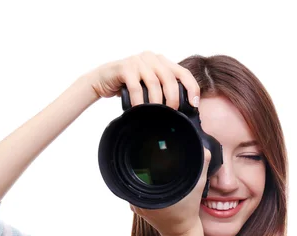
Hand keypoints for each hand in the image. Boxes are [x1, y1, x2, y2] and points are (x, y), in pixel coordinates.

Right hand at [84, 50, 199, 108]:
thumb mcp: (148, 87)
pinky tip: (140, 111)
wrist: (102, 80)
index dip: (192, 88)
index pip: (184, 73)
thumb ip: (162, 92)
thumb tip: (179, 113)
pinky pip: (136, 86)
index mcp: (162, 62)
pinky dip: (140, 101)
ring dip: (157, 102)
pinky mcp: (125, 67)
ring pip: (154, 83)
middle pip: (170, 78)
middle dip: (173, 99)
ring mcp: (138, 61)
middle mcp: (152, 58)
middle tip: (172, 114)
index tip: (194, 105)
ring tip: (156, 115)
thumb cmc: (128, 87)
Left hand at [129, 147, 211, 235]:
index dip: (142, 157)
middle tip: (150, 154)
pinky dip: (143, 185)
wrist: (182, 232)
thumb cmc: (189, 212)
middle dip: (143, 164)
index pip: (138, 170)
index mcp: (148, 194)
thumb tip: (204, 149)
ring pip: (135, 183)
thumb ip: (201, 166)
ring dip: (142, 175)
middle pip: (134, 174)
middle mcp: (138, 200)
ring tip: (150, 165)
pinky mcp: (138, 209)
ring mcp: (136, 206)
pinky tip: (151, 180)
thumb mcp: (198, 187)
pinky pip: (137, 192)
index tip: (148, 150)